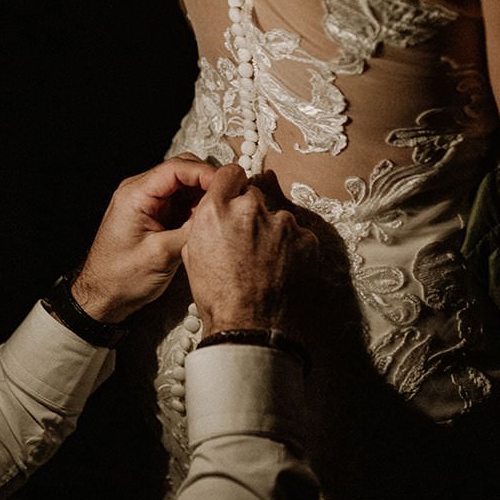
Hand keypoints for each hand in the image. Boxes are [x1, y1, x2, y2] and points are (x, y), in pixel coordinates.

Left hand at [71, 154, 218, 321]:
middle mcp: (139, 191)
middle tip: (229, 199)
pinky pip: (181, 201)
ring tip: (221, 213)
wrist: (104, 296)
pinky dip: (196, 208)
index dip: (206, 173)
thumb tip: (219, 214)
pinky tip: (208, 222)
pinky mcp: (154, 215)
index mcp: (135, 195)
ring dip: (204, 195)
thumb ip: (190, 231)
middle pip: (182, 170)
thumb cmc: (122, 278)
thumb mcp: (160, 256)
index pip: (177, 167)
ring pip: (184, 185)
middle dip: (208, 182)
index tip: (229, 185)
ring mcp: (147, 203)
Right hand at [182, 165, 348, 351]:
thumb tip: (217, 210)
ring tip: (265, 263)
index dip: (233, 185)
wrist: (248, 327)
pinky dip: (293, 249)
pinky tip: (281, 270)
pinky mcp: (306, 240)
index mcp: (217, 209)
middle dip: (252, 213)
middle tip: (248, 242)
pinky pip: (298, 236)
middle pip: (255, 196)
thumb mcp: (193, 254)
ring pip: (278, 217)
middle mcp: (250, 208)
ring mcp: (282, 223)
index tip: (236, 196)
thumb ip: (206, 222)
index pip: (230, 173)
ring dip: (274, 232)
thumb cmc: (216, 295)